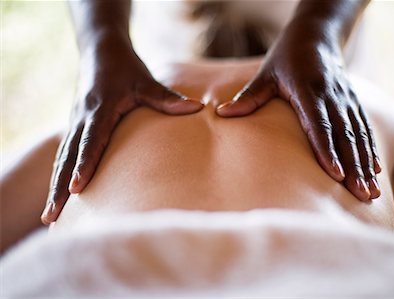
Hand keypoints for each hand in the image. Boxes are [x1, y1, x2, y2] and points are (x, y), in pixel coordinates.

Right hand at [41, 35, 202, 223]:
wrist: (100, 50)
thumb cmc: (126, 67)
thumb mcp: (146, 81)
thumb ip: (167, 98)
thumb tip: (198, 108)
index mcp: (99, 109)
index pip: (91, 141)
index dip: (84, 165)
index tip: (76, 188)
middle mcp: (82, 118)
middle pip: (68, 158)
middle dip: (59, 188)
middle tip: (50, 217)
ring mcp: (75, 123)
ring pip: (61, 159)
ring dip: (54, 187)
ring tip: (48, 216)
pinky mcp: (75, 125)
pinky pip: (64, 154)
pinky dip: (59, 175)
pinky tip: (58, 193)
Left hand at [216, 21, 380, 200]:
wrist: (317, 36)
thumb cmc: (287, 57)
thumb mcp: (267, 73)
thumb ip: (250, 96)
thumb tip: (222, 113)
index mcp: (309, 89)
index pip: (319, 124)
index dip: (327, 149)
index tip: (334, 175)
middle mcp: (332, 95)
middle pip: (344, 135)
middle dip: (354, 167)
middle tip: (361, 195)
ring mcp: (346, 99)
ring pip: (358, 135)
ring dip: (365, 164)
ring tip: (370, 192)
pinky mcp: (354, 101)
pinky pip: (364, 128)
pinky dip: (370, 150)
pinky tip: (375, 170)